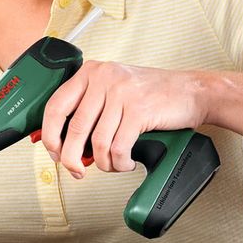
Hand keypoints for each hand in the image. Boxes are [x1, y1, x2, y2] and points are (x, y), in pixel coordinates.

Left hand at [40, 62, 206, 178]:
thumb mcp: (114, 90)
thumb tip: (63, 143)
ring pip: (97, 142)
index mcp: (91, 72)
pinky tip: (126, 162)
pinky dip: (119, 162)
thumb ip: (89, 107)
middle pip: (73, 129)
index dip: (50, 135)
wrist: (192, 91)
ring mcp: (121, 93)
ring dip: (102, 163)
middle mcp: (103, 78)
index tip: (55, 153)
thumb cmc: (152, 95)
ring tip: (112, 165)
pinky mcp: (139, 110)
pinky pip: (118, 147)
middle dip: (71, 158)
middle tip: (76, 170)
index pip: (55, 106)